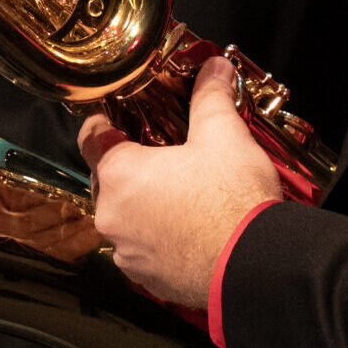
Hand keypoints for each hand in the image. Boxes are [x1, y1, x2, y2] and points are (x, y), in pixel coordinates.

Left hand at [81, 57, 283, 308]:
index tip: (116, 115)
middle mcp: (112, 216)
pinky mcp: (148, 279)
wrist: (256, 266)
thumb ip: (210, 97)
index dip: (103, 122)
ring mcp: (127, 252)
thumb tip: (213, 69)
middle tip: (164, 153)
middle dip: (132, 165)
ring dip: (145, 204)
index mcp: (119, 174)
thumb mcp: (224, 135)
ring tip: (182, 193)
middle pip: (108, 179)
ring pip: (126, 217)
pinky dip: (159, 236)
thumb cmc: (233, 201)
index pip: (90, 138)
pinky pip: (143, 248)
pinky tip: (189, 228)